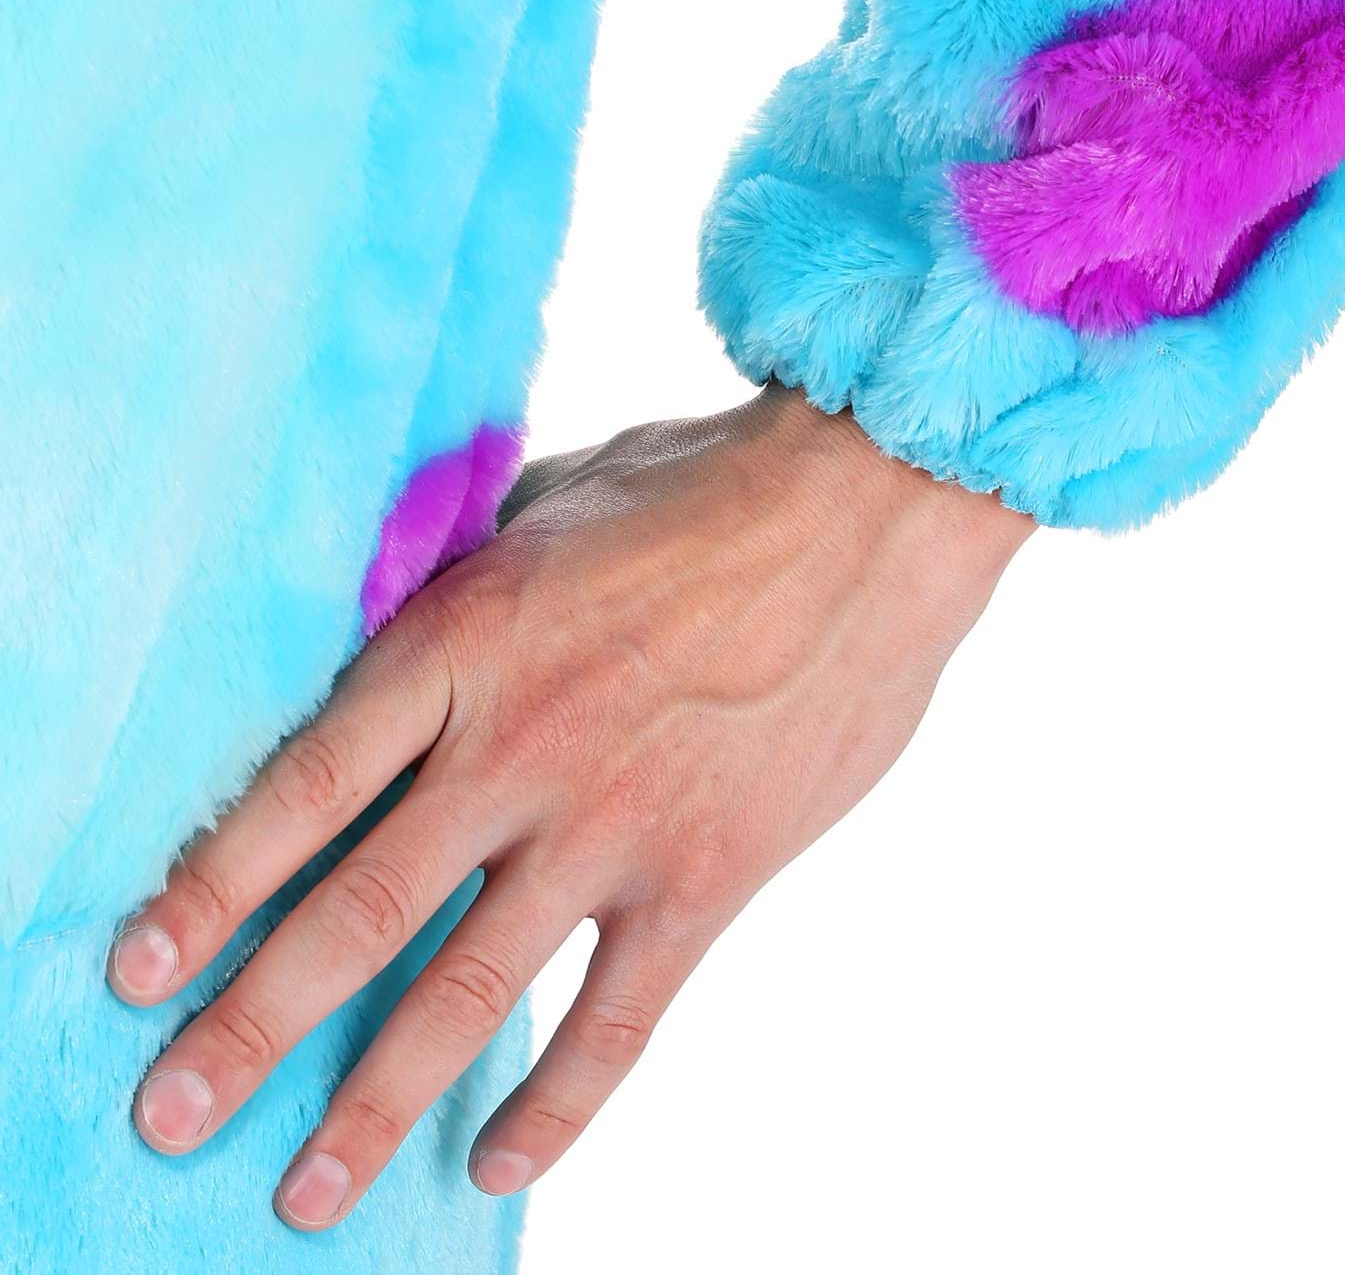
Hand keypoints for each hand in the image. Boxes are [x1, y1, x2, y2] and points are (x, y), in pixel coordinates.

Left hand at [106, 385, 1031, 1230]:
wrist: (871, 503)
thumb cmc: (701, 485)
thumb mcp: (543, 509)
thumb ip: (456, 593)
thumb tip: (377, 647)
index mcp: (465, 641)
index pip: (303, 787)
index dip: (211, 885)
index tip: (141, 965)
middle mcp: (522, 746)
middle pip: (359, 914)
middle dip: (250, 1028)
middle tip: (172, 1114)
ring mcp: (616, 821)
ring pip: (469, 993)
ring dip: (375, 1102)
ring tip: (305, 1192)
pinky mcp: (709, 875)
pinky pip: (616, 1021)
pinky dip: (556, 1105)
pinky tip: (496, 1162)